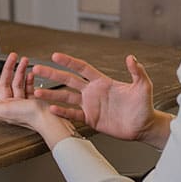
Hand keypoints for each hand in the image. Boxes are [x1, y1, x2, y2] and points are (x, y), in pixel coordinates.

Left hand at [0, 53, 78, 148]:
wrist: (50, 119)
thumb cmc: (30, 117)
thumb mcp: (5, 109)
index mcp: (1, 108)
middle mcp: (10, 105)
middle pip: (5, 84)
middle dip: (8, 69)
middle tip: (12, 57)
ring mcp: (21, 103)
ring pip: (17, 83)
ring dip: (20, 71)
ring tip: (24, 61)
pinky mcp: (32, 101)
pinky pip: (28, 87)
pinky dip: (29, 79)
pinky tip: (31, 74)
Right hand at [33, 53, 159, 142]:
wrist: (144, 126)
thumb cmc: (144, 105)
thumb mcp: (143, 86)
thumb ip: (137, 72)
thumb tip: (131, 58)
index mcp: (102, 82)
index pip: (82, 68)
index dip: (69, 61)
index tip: (55, 55)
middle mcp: (93, 92)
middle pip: (69, 80)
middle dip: (53, 74)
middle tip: (37, 69)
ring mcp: (90, 105)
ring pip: (66, 97)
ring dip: (52, 94)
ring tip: (36, 91)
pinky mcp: (91, 119)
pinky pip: (73, 114)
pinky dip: (62, 112)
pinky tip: (51, 109)